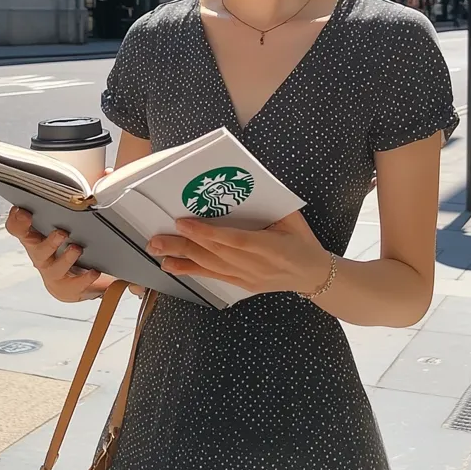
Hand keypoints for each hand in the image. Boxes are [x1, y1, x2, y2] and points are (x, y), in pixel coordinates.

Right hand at [5, 206, 114, 302]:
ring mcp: (52, 272)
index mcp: (36, 236)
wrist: (70, 282)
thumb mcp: (69, 222)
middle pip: (35, 248)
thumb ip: (84, 198)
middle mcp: (40, 254)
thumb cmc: (66, 244)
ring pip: (54, 267)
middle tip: (61, 232)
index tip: (23, 210)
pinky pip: (74, 284)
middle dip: (48, 240)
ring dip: (66, 258)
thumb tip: (107, 173)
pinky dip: (84, 278)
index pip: (18, 228)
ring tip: (77, 249)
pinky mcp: (66, 286)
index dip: (17, 220)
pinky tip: (94, 271)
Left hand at [146, 211, 331, 296]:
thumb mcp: (294, 219)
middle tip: (156, 239)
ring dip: (182, 260)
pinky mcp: (242, 285)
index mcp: (270, 246)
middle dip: (183, 246)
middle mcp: (255, 265)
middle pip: (214, 255)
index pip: (233, 239)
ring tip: (158, 253)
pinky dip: (192, 271)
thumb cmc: (303, 241)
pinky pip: (214, 277)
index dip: (206, 233)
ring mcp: (247, 278)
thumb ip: (273, 205)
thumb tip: (248, 184)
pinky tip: (173, 267)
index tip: (182, 222)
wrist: (314, 275)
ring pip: (210, 267)